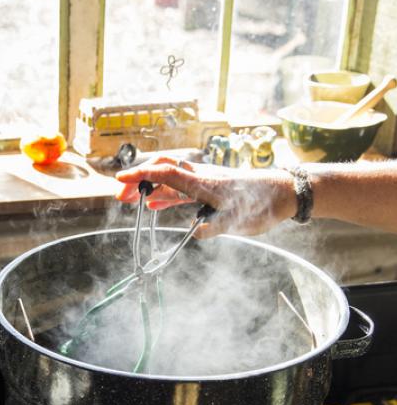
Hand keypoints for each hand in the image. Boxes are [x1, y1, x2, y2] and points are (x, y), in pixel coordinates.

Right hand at [115, 156, 297, 238]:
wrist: (284, 192)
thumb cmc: (262, 203)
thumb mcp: (238, 220)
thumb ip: (215, 226)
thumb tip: (194, 233)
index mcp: (202, 182)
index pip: (165, 173)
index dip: (141, 176)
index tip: (120, 182)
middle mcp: (199, 177)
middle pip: (161, 171)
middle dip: (138, 181)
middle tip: (120, 197)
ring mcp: (203, 182)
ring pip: (168, 180)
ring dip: (148, 189)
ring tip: (130, 201)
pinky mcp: (208, 189)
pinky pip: (179, 189)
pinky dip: (163, 196)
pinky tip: (153, 207)